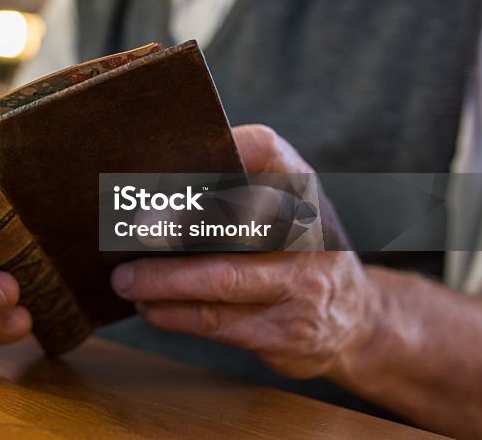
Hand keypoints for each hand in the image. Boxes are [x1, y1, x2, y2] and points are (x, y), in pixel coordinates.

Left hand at [111, 124, 377, 378]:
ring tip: (124, 279)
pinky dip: (174, 314)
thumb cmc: (293, 250)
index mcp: (301, 187)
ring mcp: (302, 286)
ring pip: (220, 280)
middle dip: (179, 225)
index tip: (179, 153)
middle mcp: (309, 232)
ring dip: (162, 281)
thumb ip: (234, 191)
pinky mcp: (286, 333)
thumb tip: (146, 192)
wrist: (357, 319)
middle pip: (238, 222)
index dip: (226, 147)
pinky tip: (149, 306)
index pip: (266, 150)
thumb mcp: (283, 208)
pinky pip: (218, 322)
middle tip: (134, 228)